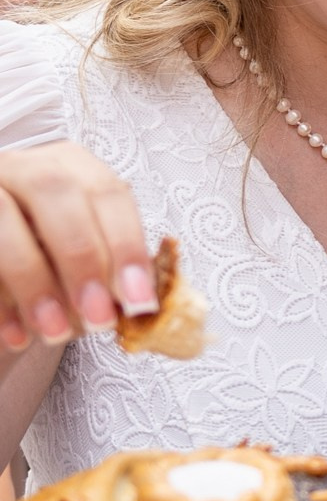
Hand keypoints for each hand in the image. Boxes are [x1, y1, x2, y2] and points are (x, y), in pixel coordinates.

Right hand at [0, 141, 155, 349]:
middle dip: (82, 258)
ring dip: (34, 279)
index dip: (126, 245)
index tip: (139, 301)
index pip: (107, 193)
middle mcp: (26, 165)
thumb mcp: (87, 252)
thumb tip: (138, 304)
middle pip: (54, 191)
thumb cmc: (52, 255)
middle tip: (99, 318)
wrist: (5, 255)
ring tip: (55, 332)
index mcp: (73, 166)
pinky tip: (17, 335)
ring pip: (3, 215)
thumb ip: (111, 269)